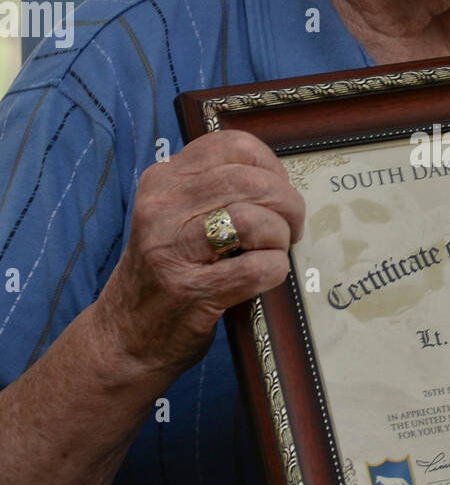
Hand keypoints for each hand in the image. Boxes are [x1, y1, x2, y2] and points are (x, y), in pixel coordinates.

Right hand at [94, 129, 305, 381]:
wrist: (123, 338)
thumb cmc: (163, 275)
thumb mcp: (174, 218)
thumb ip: (212, 192)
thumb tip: (277, 180)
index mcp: (162, 181)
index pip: (232, 146)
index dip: (270, 165)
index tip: (278, 189)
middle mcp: (162, 207)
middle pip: (252, 181)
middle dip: (288, 203)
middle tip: (291, 227)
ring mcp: (171, 248)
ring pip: (256, 219)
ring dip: (280, 238)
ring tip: (274, 253)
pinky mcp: (189, 290)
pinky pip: (257, 267)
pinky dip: (274, 272)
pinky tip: (265, 278)